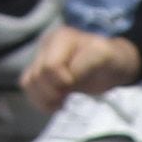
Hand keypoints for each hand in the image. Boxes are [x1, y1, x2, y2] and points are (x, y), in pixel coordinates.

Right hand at [20, 23, 141, 112]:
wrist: (113, 65)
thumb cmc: (111, 59)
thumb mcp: (104, 58)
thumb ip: (84, 65)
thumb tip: (65, 81)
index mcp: (61, 38)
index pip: (49, 67)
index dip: (62, 81)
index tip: (74, 85)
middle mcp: (46, 47)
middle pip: (37, 76)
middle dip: (53, 91)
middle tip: (68, 95)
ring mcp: (41, 60)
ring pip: (28, 83)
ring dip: (45, 98)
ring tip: (62, 101)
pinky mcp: (40, 74)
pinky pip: (29, 89)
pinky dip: (40, 101)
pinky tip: (55, 103)